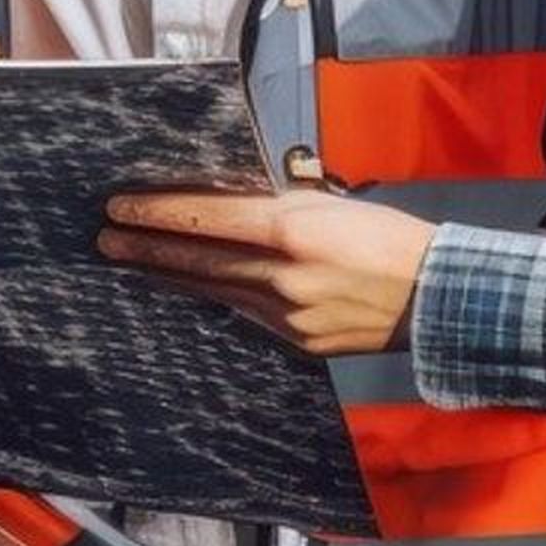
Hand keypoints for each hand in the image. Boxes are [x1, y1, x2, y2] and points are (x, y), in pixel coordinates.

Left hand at [97, 189, 437, 355]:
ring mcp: (288, 315)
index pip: (206, 218)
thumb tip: (227, 205)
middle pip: (198, 259)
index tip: (121, 206)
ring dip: (173, 274)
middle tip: (106, 238)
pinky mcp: (298, 341)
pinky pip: (246, 315)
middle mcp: (283, 276)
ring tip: (136, 262)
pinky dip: (217, 298)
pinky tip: (195, 289)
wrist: (440, 294)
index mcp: (292, 231)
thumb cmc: (390, 239)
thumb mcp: (331, 204)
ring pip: (215, 290)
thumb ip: (277, 207)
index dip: (158, 212)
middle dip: (147, 248)